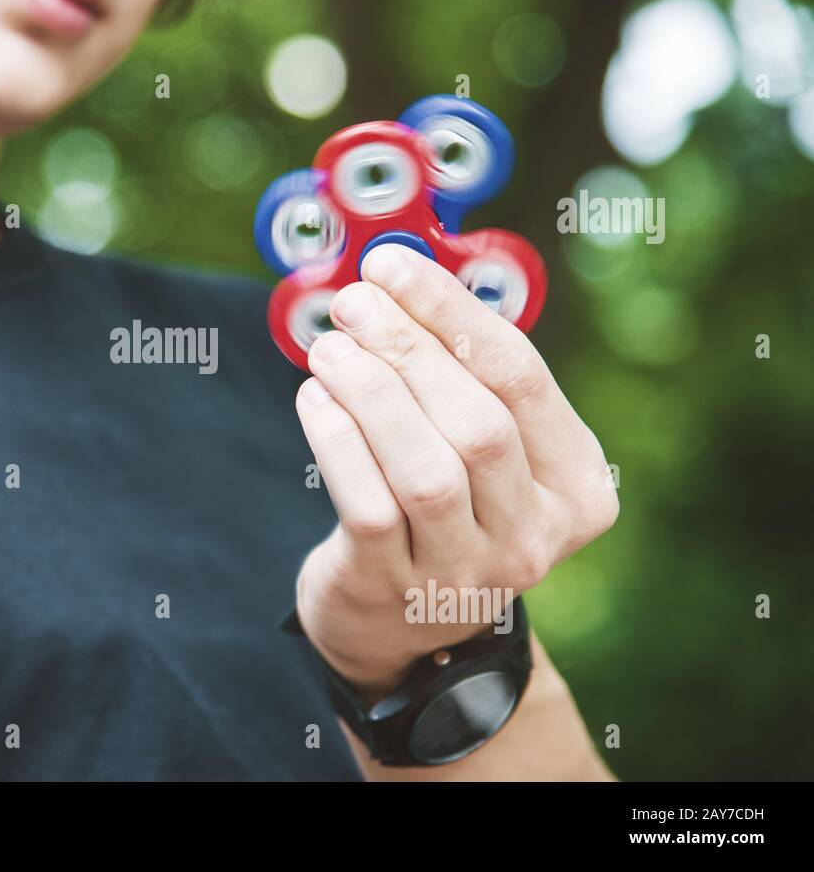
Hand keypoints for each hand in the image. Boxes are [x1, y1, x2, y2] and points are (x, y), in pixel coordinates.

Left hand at [293, 244, 617, 697]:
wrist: (402, 625)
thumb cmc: (443, 506)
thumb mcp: (479, 450)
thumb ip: (462, 375)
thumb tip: (399, 277)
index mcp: (577, 487)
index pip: (522, 378)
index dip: (452, 312)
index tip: (393, 266)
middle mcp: (535, 536)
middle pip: (478, 423)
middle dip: (407, 349)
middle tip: (354, 303)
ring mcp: (467, 572)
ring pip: (426, 468)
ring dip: (369, 391)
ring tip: (329, 345)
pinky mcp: (395, 589)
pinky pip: (368, 504)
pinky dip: (336, 440)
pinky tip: (313, 398)